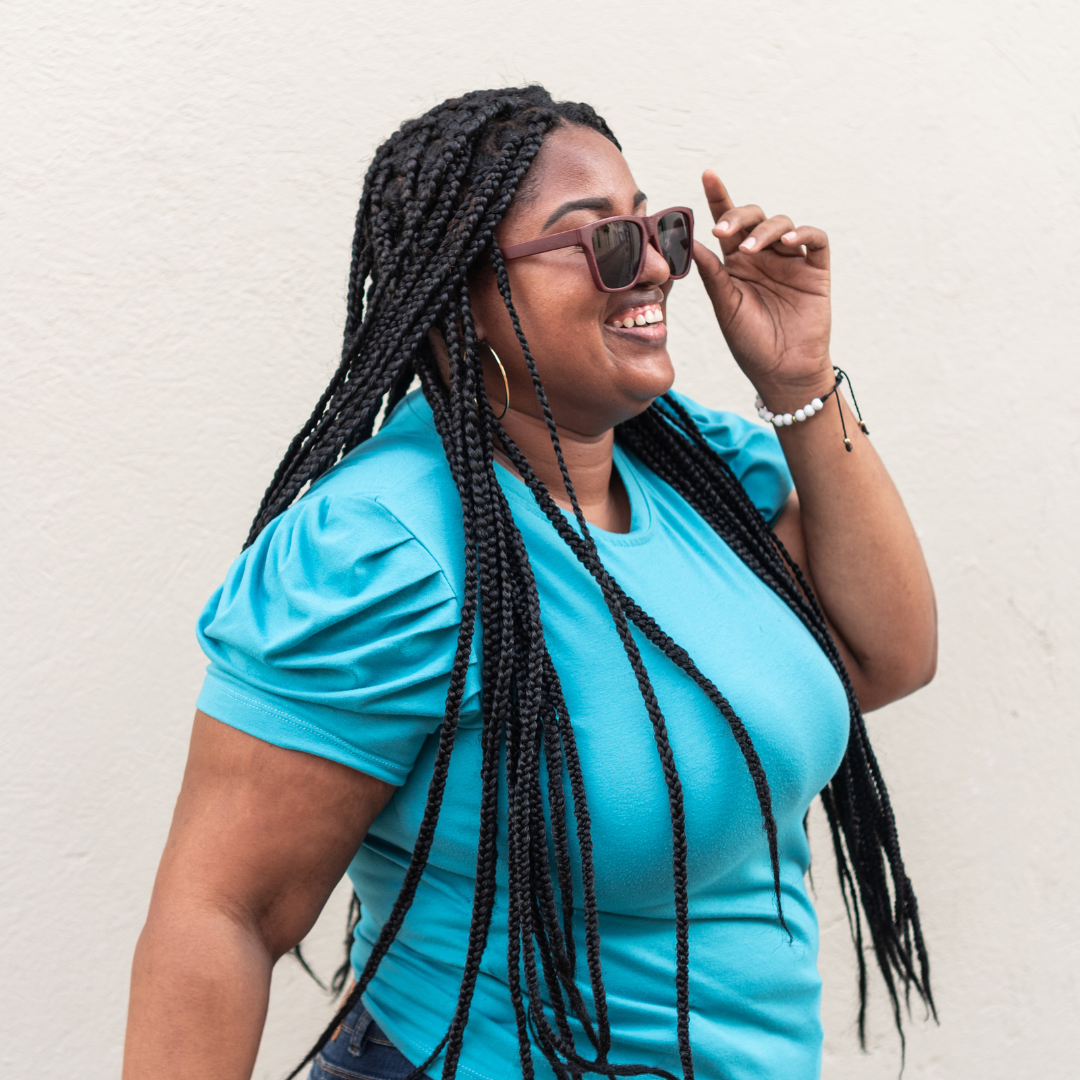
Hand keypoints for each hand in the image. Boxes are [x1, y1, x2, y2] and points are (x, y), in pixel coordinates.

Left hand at [692, 169, 833, 403]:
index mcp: (737, 265)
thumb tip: (688, 242)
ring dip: (765, 230)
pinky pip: (815, 241)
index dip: (719, 198)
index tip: (708, 175)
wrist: (782, 373)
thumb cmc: (751, 344)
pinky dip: (803, 234)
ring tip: (751, 250)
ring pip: (782, 224)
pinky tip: (787, 242)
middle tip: (723, 231)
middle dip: (739, 216)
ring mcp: (791, 263)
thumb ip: (712, 273)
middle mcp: (763, 258)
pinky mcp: (816, 272)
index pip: (728, 224)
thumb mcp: (725, 307)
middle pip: (754, 218)